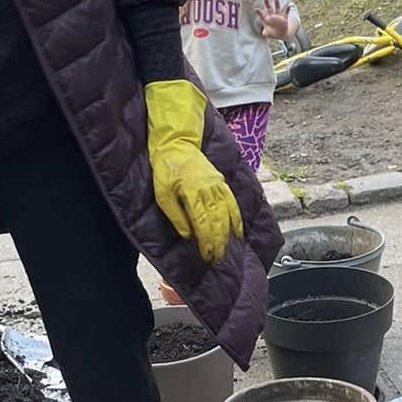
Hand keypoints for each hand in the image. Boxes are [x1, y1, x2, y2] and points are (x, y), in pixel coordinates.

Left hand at [144, 79, 243, 263]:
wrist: (176, 141)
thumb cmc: (165, 167)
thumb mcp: (162, 194)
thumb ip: (176, 215)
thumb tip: (187, 235)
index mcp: (194, 194)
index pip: (205, 225)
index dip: (208, 244)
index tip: (208, 257)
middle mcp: (210, 191)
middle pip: (219, 223)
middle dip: (219, 244)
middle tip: (218, 260)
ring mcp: (218, 186)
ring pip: (228, 215)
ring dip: (229, 234)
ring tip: (229, 249)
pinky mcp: (221, 182)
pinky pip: (232, 203)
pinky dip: (237, 219)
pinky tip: (238, 230)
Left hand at [257, 0, 295, 41]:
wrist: (281, 33)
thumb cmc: (272, 33)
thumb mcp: (268, 34)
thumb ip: (265, 34)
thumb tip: (263, 35)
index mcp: (267, 20)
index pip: (262, 15)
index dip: (259, 13)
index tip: (255, 9)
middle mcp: (272, 16)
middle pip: (269, 9)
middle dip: (267, 4)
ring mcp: (278, 16)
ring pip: (277, 9)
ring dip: (277, 4)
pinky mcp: (284, 18)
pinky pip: (286, 13)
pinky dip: (287, 9)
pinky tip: (289, 6)